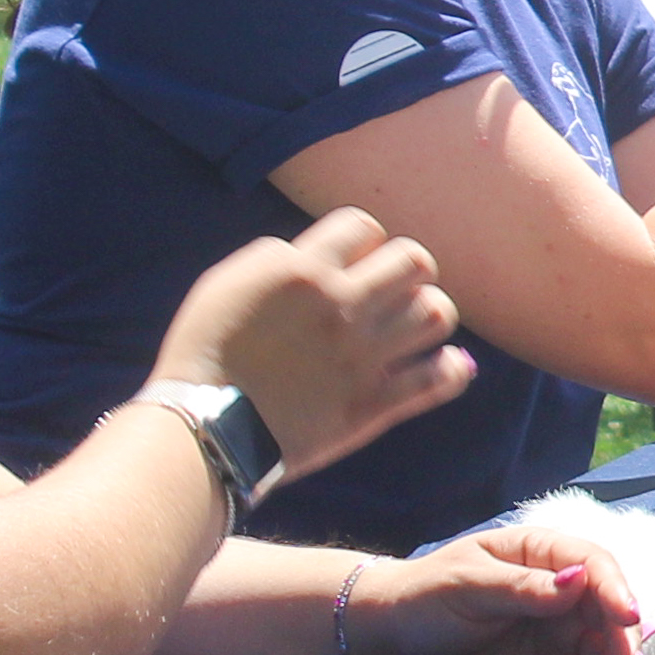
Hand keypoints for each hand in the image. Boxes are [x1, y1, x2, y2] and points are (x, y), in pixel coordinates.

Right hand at [154, 208, 473, 486]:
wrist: (203, 428)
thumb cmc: (205, 352)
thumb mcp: (228, 283)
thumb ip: (279, 259)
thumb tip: (322, 254)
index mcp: (303, 271)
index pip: (364, 226)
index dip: (361, 242)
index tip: (349, 265)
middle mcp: (341, 307)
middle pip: (415, 260)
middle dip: (406, 272)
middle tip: (388, 294)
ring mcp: (362, 357)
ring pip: (437, 314)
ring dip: (427, 316)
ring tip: (408, 329)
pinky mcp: (373, 405)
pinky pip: (440, 379)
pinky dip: (451, 370)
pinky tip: (445, 366)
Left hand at [352, 525, 654, 654]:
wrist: (400, 644)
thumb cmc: (427, 597)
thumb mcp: (468, 585)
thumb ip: (521, 587)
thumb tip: (576, 582)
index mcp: (544, 556)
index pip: (594, 567)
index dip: (615, 590)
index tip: (627, 616)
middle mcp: (565, 595)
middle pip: (610, 616)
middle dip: (622, 644)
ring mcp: (564, 637)